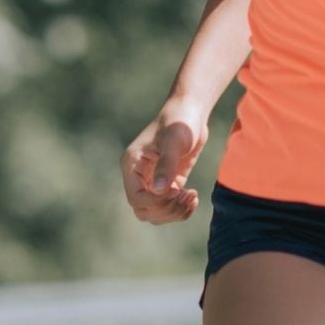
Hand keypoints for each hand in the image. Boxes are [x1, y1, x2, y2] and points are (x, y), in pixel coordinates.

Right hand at [121, 102, 205, 223]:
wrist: (191, 112)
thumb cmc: (179, 121)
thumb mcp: (174, 141)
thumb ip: (166, 165)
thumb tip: (159, 191)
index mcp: (132, 165)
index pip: (135, 198)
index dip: (156, 202)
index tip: (176, 189)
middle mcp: (138, 176)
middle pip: (144, 211)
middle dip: (166, 210)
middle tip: (186, 195)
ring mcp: (153, 181)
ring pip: (156, 213)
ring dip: (175, 212)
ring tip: (192, 196)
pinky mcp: (168, 183)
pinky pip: (169, 207)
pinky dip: (181, 209)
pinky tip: (193, 196)